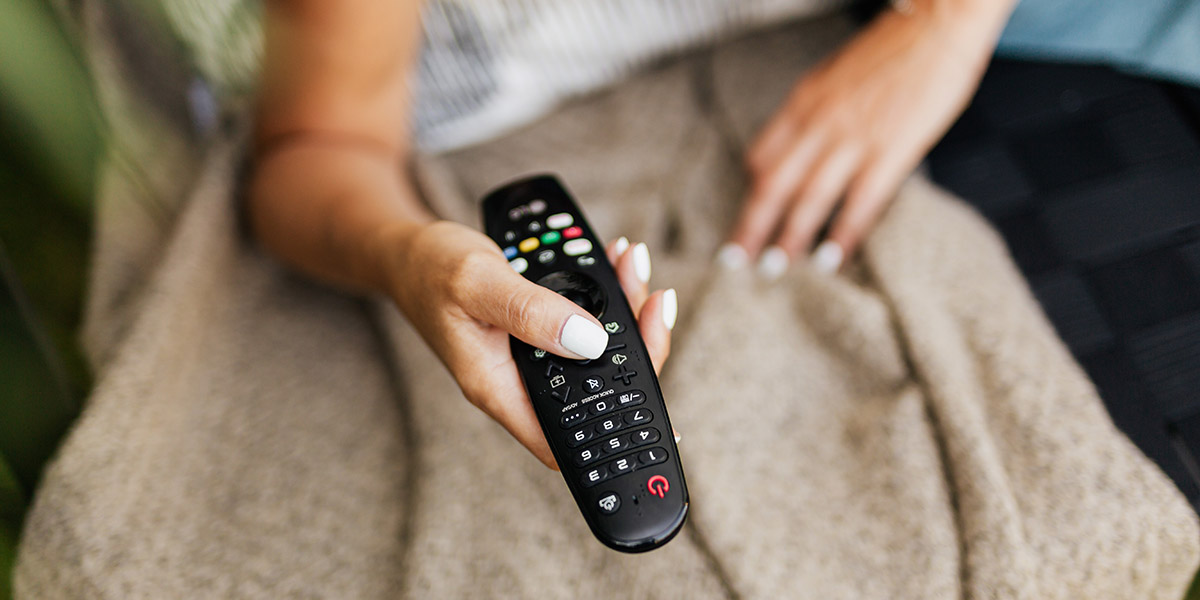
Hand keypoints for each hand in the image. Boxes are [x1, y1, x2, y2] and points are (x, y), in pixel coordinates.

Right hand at [381, 222, 675, 468]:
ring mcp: (533, 357)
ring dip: (625, 310)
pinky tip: (615, 264)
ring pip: (598, 350)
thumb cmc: (429, 269)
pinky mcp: (541, 331)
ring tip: (632, 264)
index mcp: (499, 388)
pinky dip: (605, 293)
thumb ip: (531, 312)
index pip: (564, 438)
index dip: (613, 434)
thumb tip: (589, 341)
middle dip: (636, 344)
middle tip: (653, 298)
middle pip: (598, 387)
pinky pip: (585, 323)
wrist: (408, 251)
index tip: (653, 403)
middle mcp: (521, 380)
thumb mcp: (477, 283)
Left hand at [722, 1, 1012, 276]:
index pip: (762, 155)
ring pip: (809, 199)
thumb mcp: (838, 76)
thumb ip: (818, 111)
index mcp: (804, 100)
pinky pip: (859, 203)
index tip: (747, 219)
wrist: (939, 21)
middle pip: (773, 184)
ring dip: (789, 240)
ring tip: (775, 271)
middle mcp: (820, 121)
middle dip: (751, 227)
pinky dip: (842, 235)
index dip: (752, 192)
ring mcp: (854, 137)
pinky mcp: (891, 150)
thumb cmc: (894, 49)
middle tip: (735, 262)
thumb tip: (806, 144)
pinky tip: (830, 260)